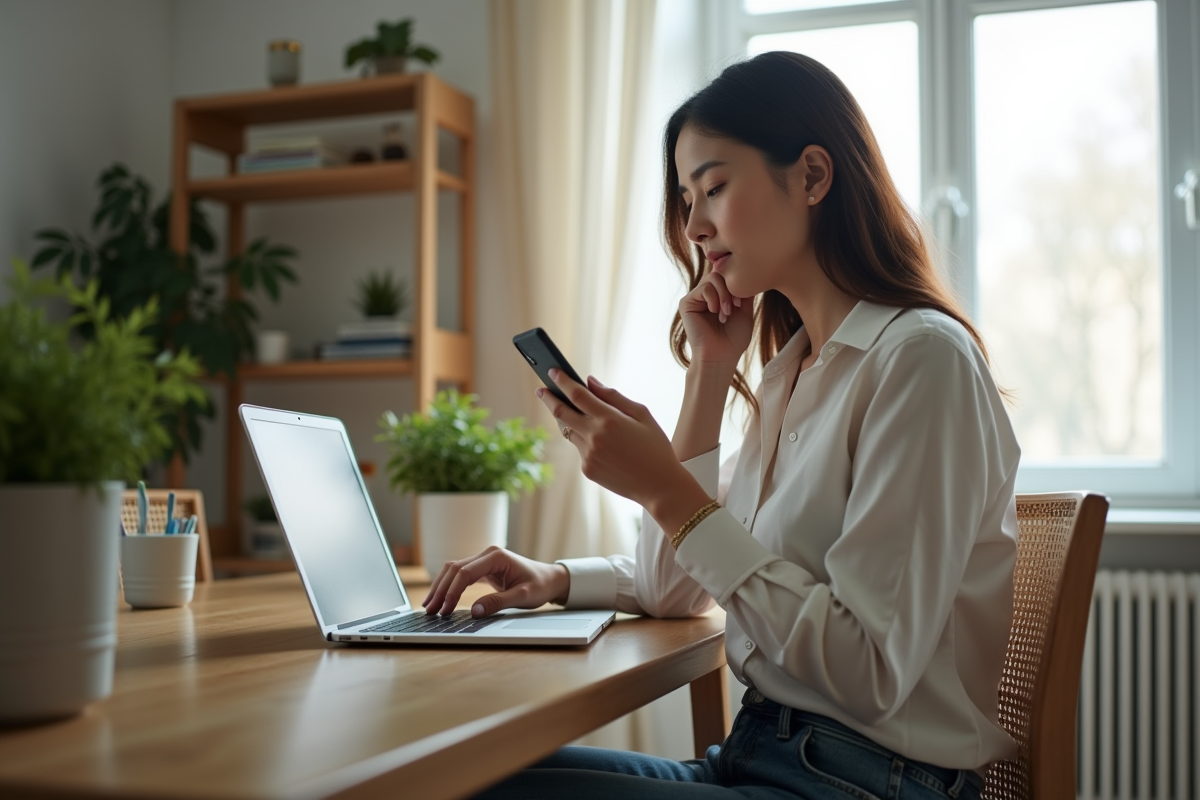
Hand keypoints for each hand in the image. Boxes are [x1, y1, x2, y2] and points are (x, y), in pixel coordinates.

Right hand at [422, 546, 569, 617]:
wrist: (551, 580)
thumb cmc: (540, 586)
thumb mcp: (523, 597)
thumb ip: (498, 603)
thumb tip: (474, 611)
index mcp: (496, 557)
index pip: (465, 572)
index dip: (452, 591)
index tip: (444, 609)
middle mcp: (487, 554)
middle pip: (455, 569)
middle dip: (440, 589)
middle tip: (429, 610)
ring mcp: (484, 560)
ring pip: (454, 570)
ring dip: (441, 587)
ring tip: (429, 606)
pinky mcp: (483, 568)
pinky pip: (461, 575)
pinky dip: (449, 587)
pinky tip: (441, 599)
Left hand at [540, 371, 710, 528]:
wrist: (659, 486)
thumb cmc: (655, 446)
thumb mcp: (642, 415)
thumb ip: (614, 396)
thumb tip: (590, 381)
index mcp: (610, 419)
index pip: (577, 394)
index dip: (562, 381)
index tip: (552, 371)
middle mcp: (595, 437)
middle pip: (561, 412)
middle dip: (549, 398)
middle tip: (541, 389)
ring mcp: (588, 455)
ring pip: (569, 431)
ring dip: (568, 420)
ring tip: (569, 410)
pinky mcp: (587, 469)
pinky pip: (580, 449)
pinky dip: (585, 440)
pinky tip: (599, 441)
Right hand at [679, 270, 753, 368]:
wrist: (721, 355)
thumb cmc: (734, 338)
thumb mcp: (745, 309)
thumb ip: (743, 289)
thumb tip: (745, 269)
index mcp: (718, 296)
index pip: (726, 275)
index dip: (737, 282)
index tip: (742, 303)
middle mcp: (705, 295)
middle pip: (721, 272)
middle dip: (732, 288)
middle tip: (737, 306)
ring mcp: (695, 298)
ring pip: (713, 277)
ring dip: (724, 295)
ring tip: (726, 312)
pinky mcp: (687, 302)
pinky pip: (704, 288)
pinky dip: (714, 299)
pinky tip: (715, 313)